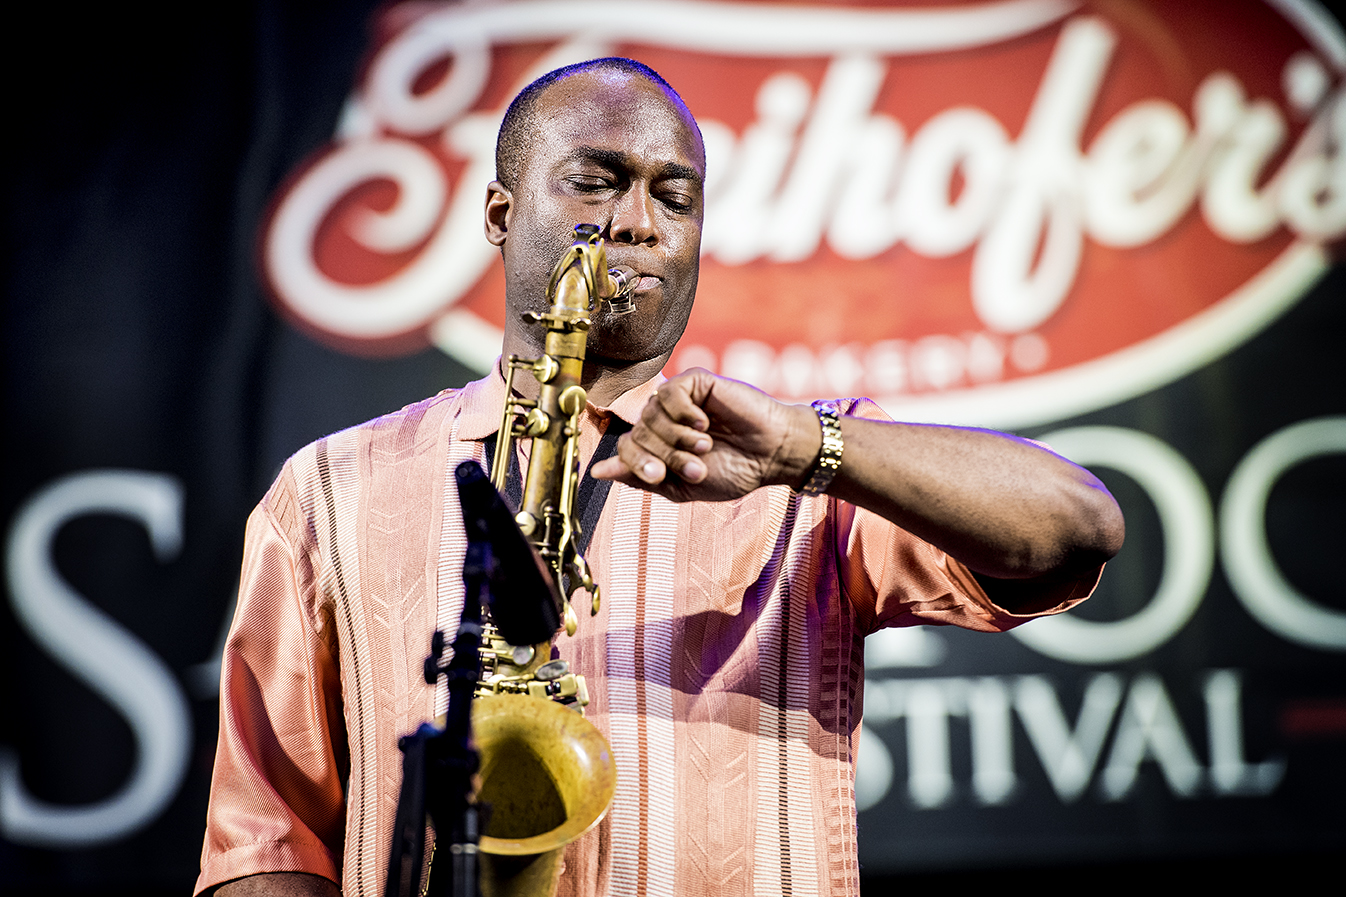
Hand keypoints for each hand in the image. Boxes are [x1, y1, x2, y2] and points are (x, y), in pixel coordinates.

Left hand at [590, 369, 820, 501]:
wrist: (771, 456)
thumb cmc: (732, 471)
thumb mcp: (681, 486)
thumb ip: (641, 477)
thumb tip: (597, 472)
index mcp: (659, 445)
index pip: (626, 448)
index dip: (636, 463)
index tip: (659, 474)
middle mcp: (664, 421)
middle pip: (638, 433)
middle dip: (665, 455)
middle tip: (697, 467)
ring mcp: (678, 400)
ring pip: (651, 414)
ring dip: (678, 437)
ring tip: (706, 445)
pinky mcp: (695, 382)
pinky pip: (669, 392)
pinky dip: (684, 413)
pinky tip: (705, 422)